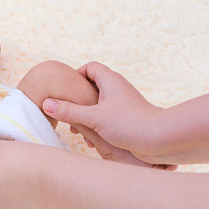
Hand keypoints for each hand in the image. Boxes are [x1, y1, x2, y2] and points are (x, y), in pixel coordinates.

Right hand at [43, 61, 175, 167]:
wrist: (162, 140)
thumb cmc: (130, 124)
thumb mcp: (93, 117)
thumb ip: (69, 111)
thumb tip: (46, 104)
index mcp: (110, 81)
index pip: (90, 67)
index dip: (76, 76)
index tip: (65, 90)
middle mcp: (117, 89)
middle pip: (91, 87)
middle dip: (77, 101)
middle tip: (67, 112)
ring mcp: (122, 104)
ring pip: (97, 105)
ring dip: (85, 117)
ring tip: (78, 130)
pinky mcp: (126, 119)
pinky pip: (105, 117)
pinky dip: (96, 126)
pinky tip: (92, 140)